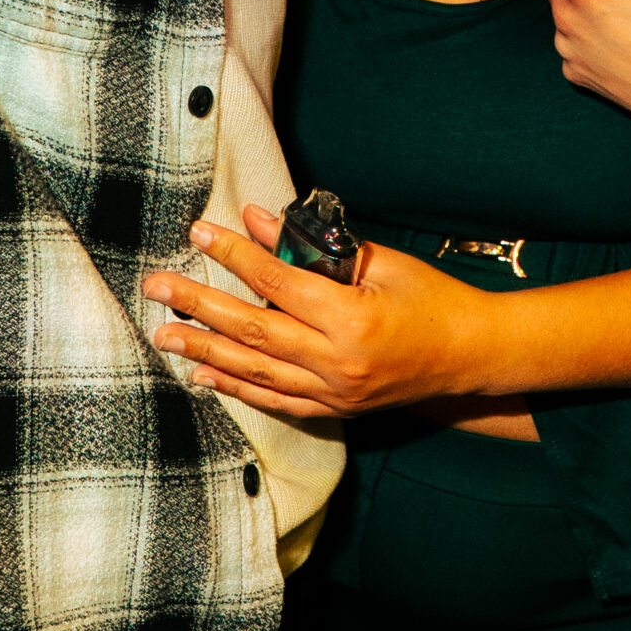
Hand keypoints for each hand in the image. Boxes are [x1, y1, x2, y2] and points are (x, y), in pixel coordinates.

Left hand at [141, 207, 490, 416]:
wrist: (473, 355)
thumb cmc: (434, 299)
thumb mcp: (381, 262)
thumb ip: (316, 247)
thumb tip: (258, 220)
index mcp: (352, 318)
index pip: (277, 282)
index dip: (235, 254)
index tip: (199, 231)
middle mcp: (338, 362)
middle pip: (252, 330)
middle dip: (198, 306)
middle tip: (157, 288)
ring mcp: (335, 393)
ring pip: (255, 371)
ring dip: (203, 352)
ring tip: (163, 335)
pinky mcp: (336, 410)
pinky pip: (275, 401)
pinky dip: (237, 388)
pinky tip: (203, 376)